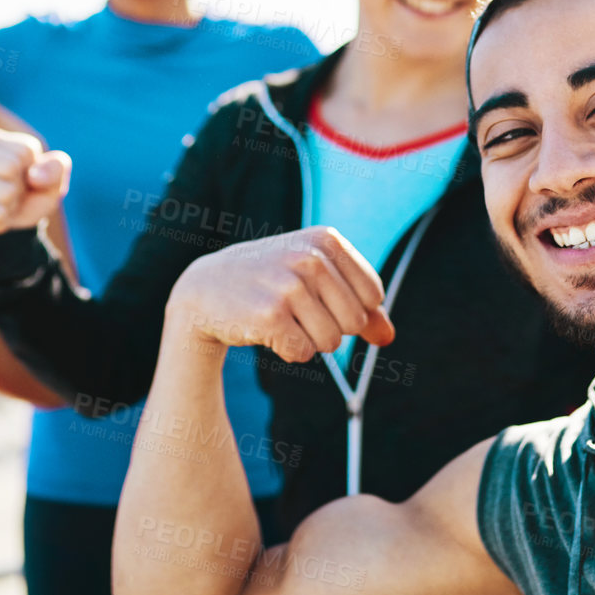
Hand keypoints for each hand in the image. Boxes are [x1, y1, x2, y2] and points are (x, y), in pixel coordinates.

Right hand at [0, 129, 71, 239]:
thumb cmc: (27, 197)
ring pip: (5, 192)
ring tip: (0, 206)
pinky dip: (2, 222)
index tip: (24, 179)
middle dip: (20, 187)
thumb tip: (35, 175)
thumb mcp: (51, 181)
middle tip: (12, 195)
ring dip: (11, 206)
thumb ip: (56, 168)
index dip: (34, 171)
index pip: (25, 150)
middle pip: (11, 166)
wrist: (5, 231)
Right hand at [166, 227, 394, 363]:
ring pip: (331, 342)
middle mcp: (310, 257)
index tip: (319, 297)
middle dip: (330, 327)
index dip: (350, 309)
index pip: (373, 296)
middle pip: (355, 322)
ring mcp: (289, 285)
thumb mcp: (317, 281)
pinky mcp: (269, 315)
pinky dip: (288, 351)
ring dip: (308, 340)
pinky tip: (266, 330)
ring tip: (280, 318)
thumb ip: (361, 308)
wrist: (205, 288)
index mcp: (327, 240)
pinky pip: (304, 353)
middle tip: (295, 310)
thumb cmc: (270, 283)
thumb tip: (389, 338)